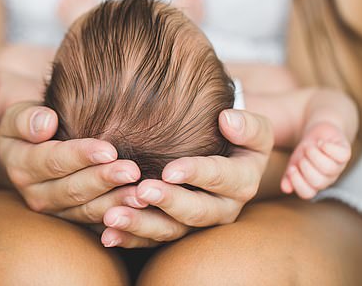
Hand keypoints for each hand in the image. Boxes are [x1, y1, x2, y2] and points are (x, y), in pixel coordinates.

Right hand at [0, 102, 142, 220]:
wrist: (30, 144)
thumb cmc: (30, 123)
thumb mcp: (17, 115)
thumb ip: (26, 118)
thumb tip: (46, 123)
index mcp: (22, 167)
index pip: (54, 161)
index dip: (81, 156)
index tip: (109, 150)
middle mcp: (37, 195)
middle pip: (74, 190)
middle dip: (104, 181)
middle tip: (133, 171)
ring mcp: (56, 210)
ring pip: (87, 210)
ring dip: (116, 203)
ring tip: (141, 194)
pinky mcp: (74, 218)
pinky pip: (98, 222)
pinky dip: (119, 218)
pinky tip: (140, 210)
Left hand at [98, 109, 273, 247]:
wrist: (228, 155)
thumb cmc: (236, 136)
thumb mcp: (253, 129)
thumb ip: (247, 125)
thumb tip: (227, 120)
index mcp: (242, 182)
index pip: (221, 178)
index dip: (197, 174)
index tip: (169, 170)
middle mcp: (223, 209)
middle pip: (197, 212)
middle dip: (168, 202)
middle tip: (141, 191)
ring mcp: (198, 224)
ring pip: (172, 231)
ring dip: (141, 225)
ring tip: (114, 216)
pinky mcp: (176, 231)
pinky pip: (153, 240)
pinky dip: (129, 238)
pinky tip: (108, 234)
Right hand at [280, 121, 350, 198]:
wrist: (318, 133)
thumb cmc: (306, 151)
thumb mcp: (294, 162)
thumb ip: (289, 176)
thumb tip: (285, 189)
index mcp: (313, 183)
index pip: (307, 193)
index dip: (297, 182)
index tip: (291, 168)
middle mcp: (327, 178)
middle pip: (318, 182)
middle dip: (306, 166)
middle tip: (303, 154)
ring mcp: (338, 167)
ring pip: (329, 168)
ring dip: (315, 155)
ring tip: (310, 146)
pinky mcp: (345, 153)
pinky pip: (342, 155)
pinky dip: (329, 148)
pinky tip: (321, 143)